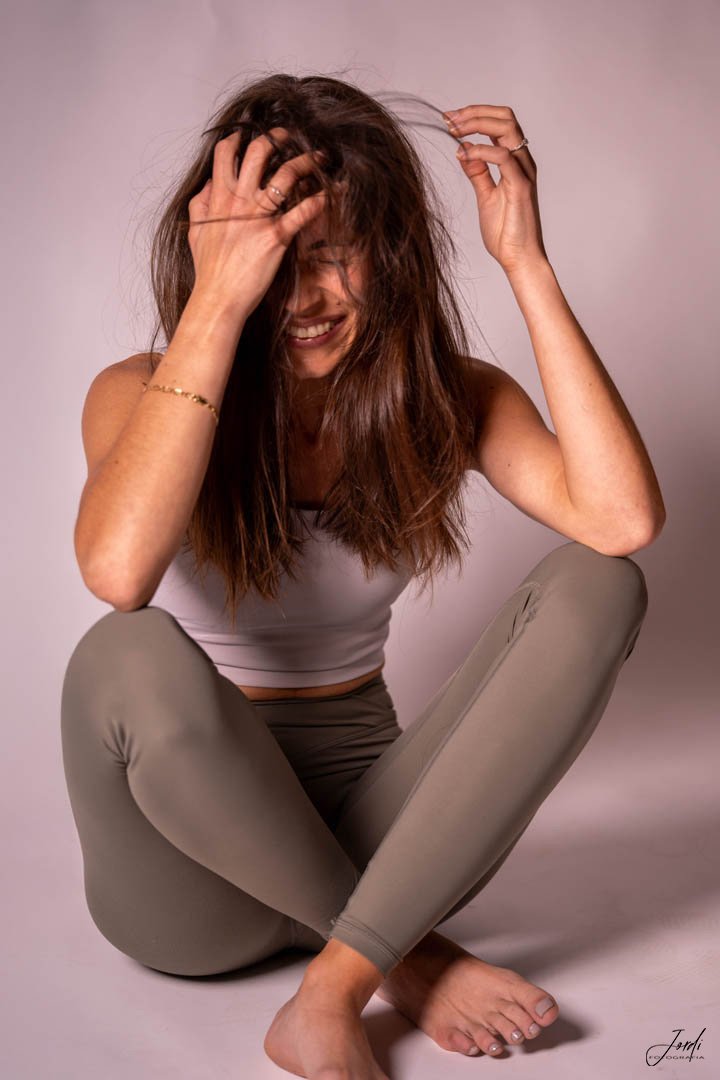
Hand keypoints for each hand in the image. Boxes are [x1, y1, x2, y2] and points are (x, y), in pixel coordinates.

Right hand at [187, 127, 327, 322]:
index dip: (239, 137)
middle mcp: (238, 201)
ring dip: (305, 161)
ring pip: (284, 174)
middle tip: (289, 136)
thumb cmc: (209, 271)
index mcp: (219, 199)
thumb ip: (200, 205)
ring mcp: (258, 217)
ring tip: (318, 157)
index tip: (251, 133)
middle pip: (258, 152)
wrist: (218, 299)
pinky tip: (332, 193)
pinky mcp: (276, 237)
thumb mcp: (196, 233)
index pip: (226, 154)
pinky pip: (303, 211)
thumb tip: (207, 187)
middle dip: (276, 138)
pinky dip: (320, 199)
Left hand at [443, 104, 548, 274]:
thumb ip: (477, 172)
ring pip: (507, 128)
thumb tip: (464, 149)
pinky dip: (481, 150)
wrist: (519, 258)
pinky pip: (503, 156)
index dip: (474, 115)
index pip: (499, 123)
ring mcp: (524, 172)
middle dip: (474, 112)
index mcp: (514, 161)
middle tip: (449, 119)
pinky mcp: (521, 186)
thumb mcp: (484, 196)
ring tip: (453, 129)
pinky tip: (464, 154)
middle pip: (505, 117)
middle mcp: (522, 161)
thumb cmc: (505, 232)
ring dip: (476, 123)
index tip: (449, 119)